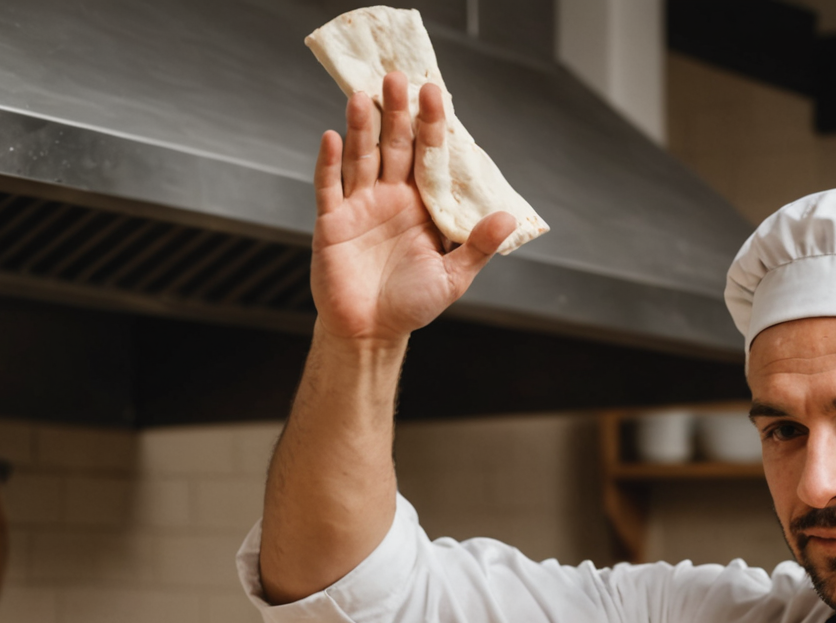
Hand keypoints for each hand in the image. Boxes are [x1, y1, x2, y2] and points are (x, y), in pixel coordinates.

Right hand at [311, 72, 514, 345]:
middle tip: (398, 78)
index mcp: (421, 205)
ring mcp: (360, 205)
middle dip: (396, 114)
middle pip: (394, 146)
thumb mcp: (452, 278)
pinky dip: (328, 164)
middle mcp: (390, 197)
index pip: (429, 157)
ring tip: (364, 96)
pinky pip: (328, 187)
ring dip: (362, 127)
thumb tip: (506, 218)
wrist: (371, 332)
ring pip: (361, 157)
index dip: (432, 126)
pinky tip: (332, 137)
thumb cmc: (411, 304)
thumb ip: (477, 247)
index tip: (435, 94)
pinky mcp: (332, 221)